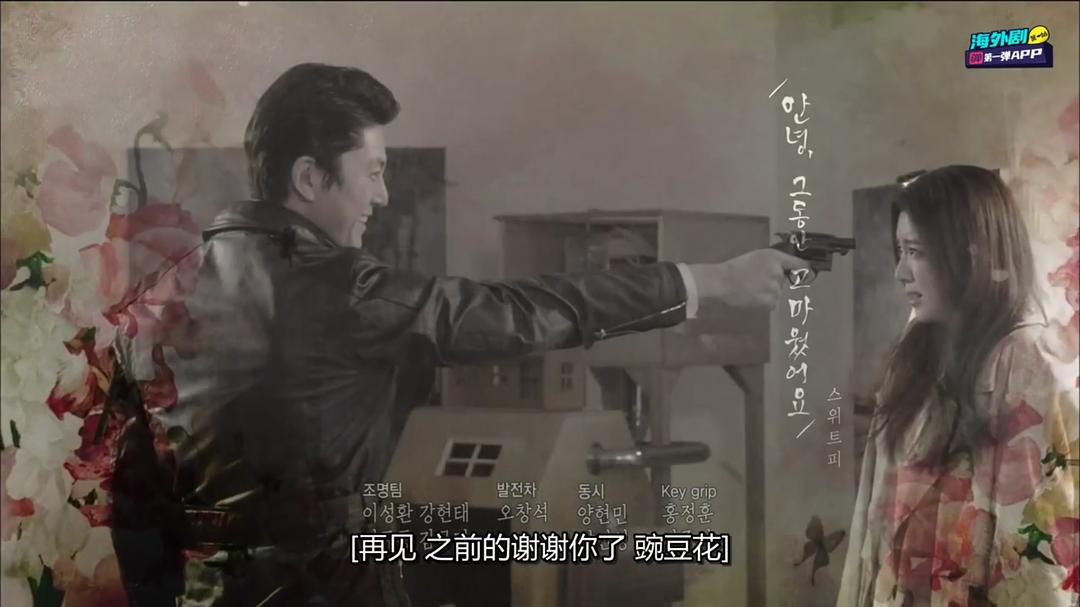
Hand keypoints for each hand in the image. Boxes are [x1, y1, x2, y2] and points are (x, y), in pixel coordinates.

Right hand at [689, 249, 811, 310]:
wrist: (721, 282)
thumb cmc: (735, 268)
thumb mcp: (756, 257)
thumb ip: (772, 262)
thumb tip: (785, 270)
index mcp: (774, 257)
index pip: (799, 264)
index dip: (805, 270)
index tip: (807, 274)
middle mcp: (778, 272)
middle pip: (783, 281)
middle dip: (773, 283)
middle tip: (755, 281)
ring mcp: (775, 288)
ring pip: (776, 293)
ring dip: (767, 294)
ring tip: (750, 290)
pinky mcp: (770, 301)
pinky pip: (771, 303)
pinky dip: (763, 302)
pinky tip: (751, 296)